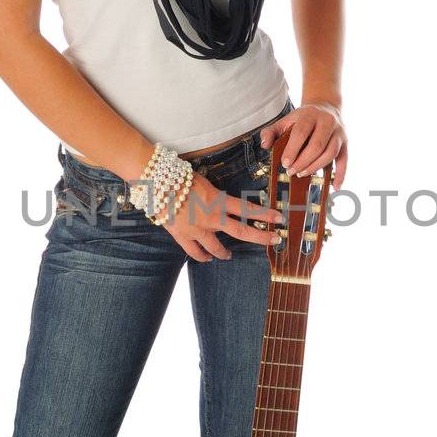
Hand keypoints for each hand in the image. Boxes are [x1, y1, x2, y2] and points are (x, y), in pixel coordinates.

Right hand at [155, 171, 284, 263]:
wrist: (156, 183)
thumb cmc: (179, 177)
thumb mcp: (204, 183)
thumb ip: (216, 196)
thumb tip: (222, 203)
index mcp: (219, 201)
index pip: (249, 210)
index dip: (266, 215)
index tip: (280, 219)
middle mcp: (212, 218)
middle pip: (242, 232)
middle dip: (261, 237)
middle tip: (273, 240)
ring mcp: (198, 230)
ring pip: (217, 249)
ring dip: (225, 253)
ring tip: (228, 256)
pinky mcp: (183, 236)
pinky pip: (195, 252)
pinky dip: (202, 257)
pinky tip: (207, 258)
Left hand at [259, 102, 347, 187]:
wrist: (325, 106)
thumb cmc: (303, 118)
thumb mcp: (286, 120)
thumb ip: (271, 131)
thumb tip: (265, 145)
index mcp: (310, 114)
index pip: (301, 133)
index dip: (292, 150)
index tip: (285, 163)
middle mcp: (327, 121)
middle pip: (317, 145)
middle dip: (303, 161)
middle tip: (292, 172)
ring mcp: (338, 132)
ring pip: (330, 153)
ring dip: (316, 167)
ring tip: (302, 174)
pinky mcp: (345, 142)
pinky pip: (345, 160)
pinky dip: (341, 174)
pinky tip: (335, 186)